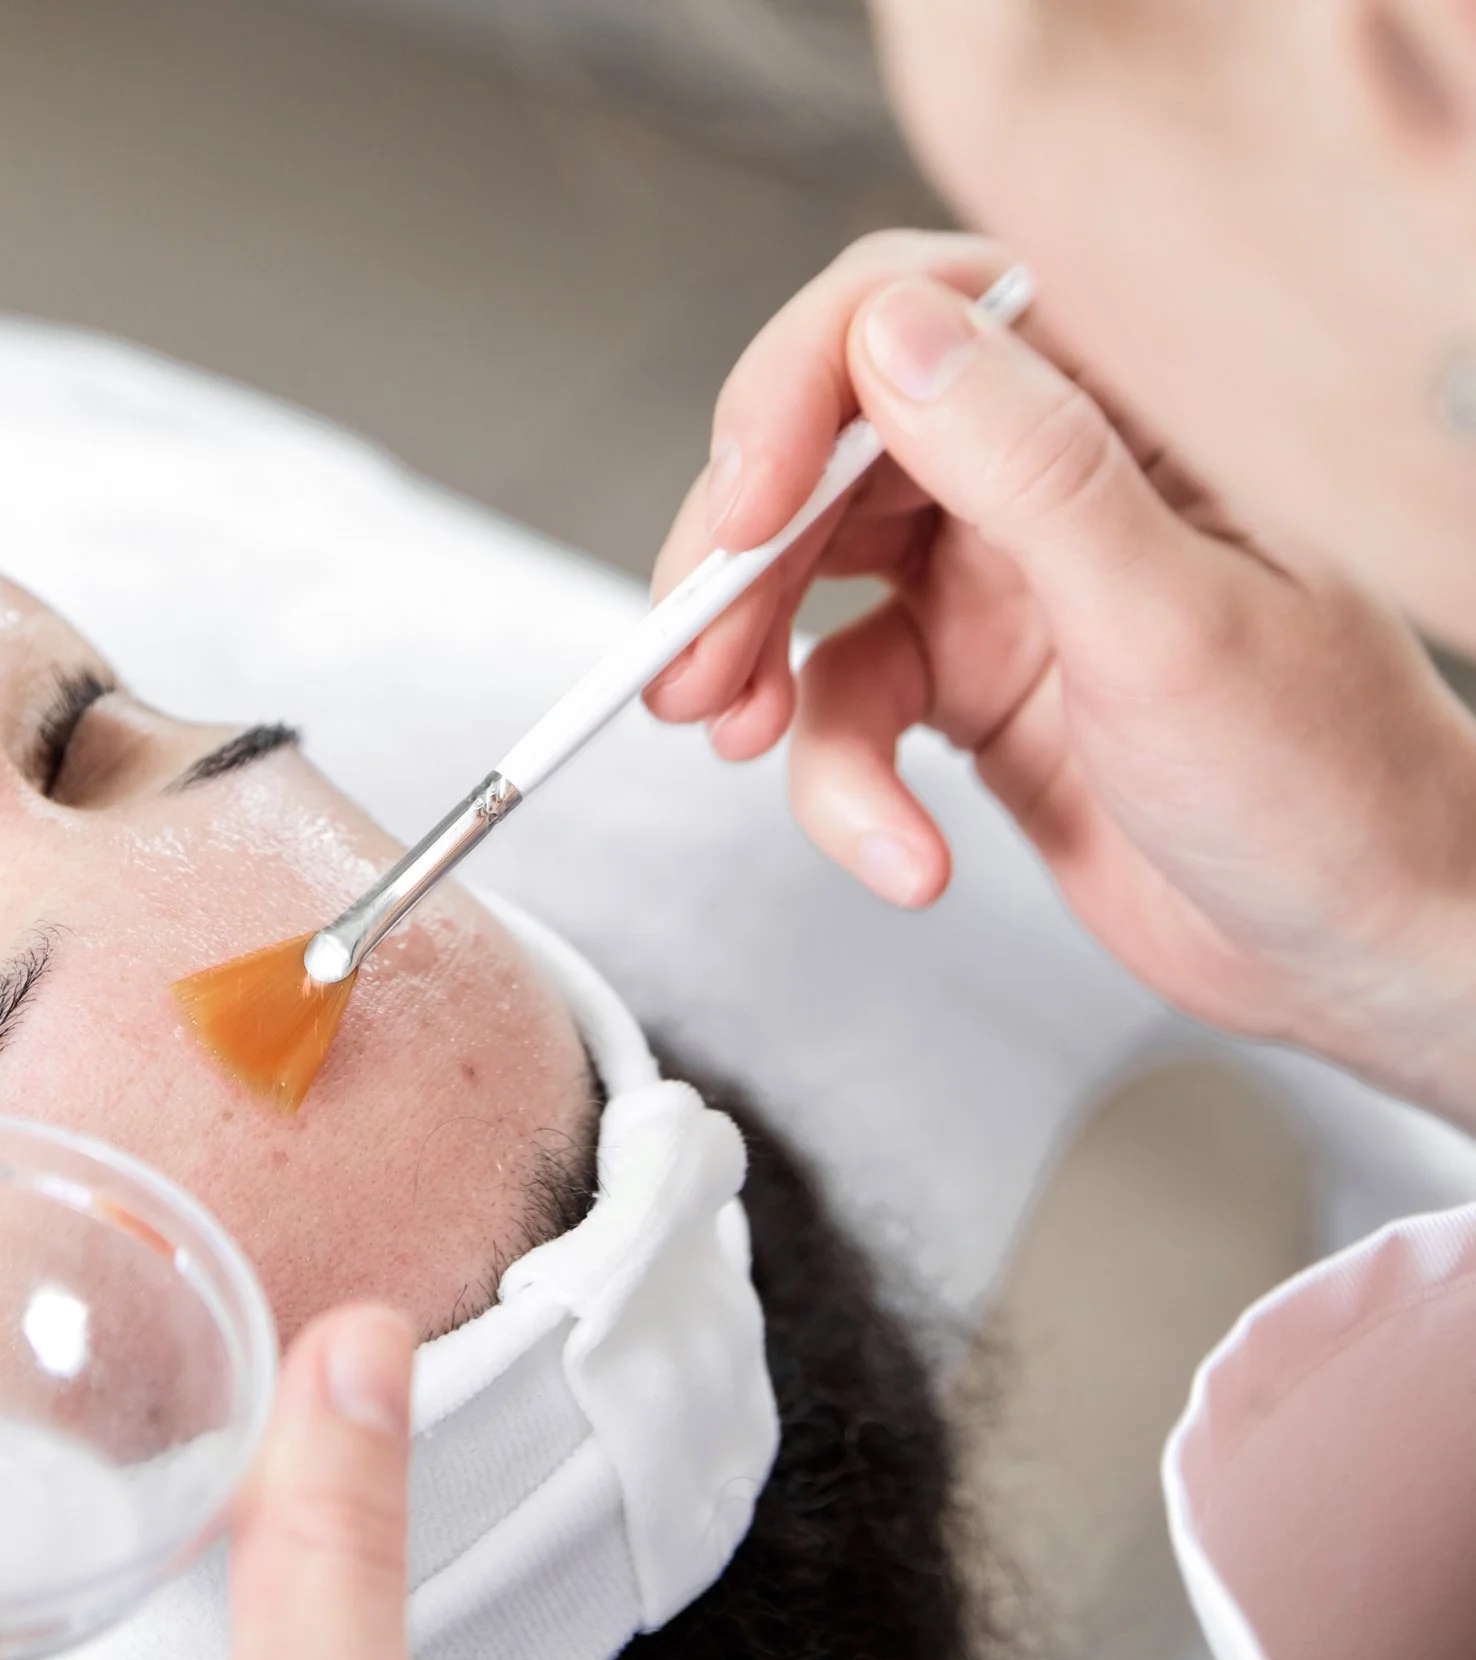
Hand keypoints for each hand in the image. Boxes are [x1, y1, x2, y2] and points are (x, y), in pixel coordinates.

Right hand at [644, 231, 1475, 1120]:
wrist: (1360, 953)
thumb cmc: (1333, 786)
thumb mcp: (1174, 620)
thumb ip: (1036, 469)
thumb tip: (899, 335)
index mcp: (1119, 410)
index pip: (913, 318)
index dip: (798, 393)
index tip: (745, 505)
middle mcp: (1042, 475)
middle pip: (823, 456)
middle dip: (737, 557)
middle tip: (687, 652)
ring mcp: (996, 580)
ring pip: (806, 581)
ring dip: (750, 663)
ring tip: (727, 732)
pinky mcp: (963, 683)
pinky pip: (842, 708)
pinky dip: (838, 785)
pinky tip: (896, 848)